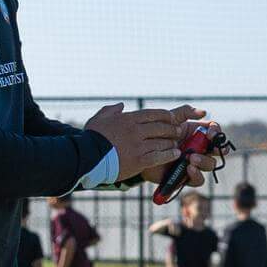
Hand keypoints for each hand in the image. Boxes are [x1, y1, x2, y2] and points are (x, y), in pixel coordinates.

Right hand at [85, 103, 203, 181]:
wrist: (87, 157)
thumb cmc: (91, 138)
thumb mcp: (99, 119)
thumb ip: (111, 110)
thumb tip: (122, 105)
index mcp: (128, 119)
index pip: (154, 114)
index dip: (166, 116)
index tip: (172, 118)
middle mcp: (136, 130)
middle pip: (161, 127)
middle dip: (172, 129)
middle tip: (178, 132)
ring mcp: (138, 146)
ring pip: (162, 142)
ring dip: (171, 143)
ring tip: (176, 144)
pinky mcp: (139, 160)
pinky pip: (160, 156)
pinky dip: (169, 154)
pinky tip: (175, 154)